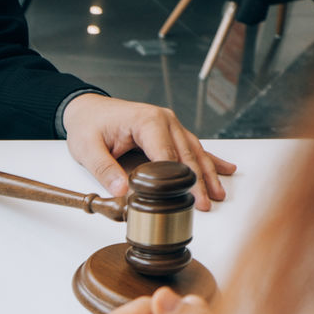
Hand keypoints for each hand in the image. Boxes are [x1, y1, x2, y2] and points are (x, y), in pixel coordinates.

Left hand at [62, 93, 236, 211]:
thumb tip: (121, 190)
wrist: (87, 109)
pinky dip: (207, 160)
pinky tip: (225, 169)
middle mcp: (164, 120)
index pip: (166, 154)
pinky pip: (192, 147)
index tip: (182, 197)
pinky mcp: (169, 132)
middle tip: (205, 204)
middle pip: (186, 155)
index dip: (175, 178)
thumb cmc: (88, 125)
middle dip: (197, 181)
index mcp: (146, 121)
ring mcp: (170, 125)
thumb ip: (104, 169)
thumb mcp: (87, 148)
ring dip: (207, 174)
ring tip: (218, 195)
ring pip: (194, 152)